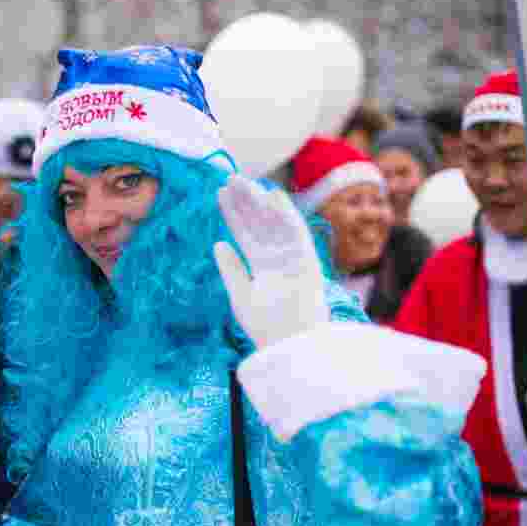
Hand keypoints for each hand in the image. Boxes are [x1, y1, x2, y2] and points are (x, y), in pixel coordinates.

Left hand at [213, 176, 328, 349]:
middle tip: (230, 178)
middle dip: (245, 201)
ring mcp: (293, 259)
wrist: (290, 348)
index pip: (245, 234)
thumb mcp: (240, 295)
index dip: (233, 213)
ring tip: (243, 182)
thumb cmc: (265, 328)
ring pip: (275, 224)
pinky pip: (297, 234)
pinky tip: (272, 196)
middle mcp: (278, 258)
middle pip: (259, 224)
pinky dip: (287, 215)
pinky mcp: (308, 262)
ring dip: (261, 202)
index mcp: (262, 266)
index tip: (220, 193)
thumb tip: (218, 243)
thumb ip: (231, 268)